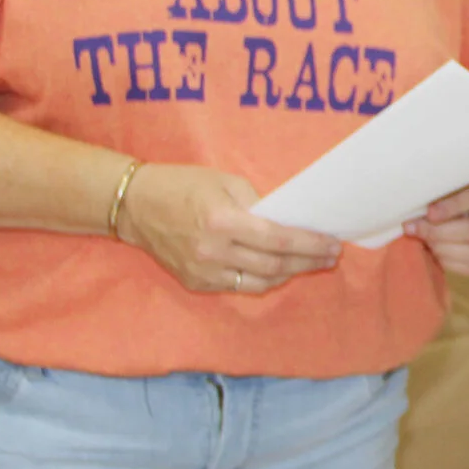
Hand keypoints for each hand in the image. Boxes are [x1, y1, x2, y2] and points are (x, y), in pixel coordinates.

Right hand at [114, 163, 341, 297]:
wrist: (135, 206)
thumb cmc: (183, 185)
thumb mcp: (225, 182)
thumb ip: (259, 204)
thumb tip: (290, 222)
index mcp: (223, 221)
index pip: (279, 240)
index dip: (311, 244)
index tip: (334, 244)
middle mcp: (214, 252)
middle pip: (275, 266)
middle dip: (309, 262)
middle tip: (331, 256)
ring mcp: (203, 272)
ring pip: (260, 283)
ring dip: (290, 275)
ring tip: (310, 264)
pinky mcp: (196, 283)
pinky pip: (239, 286)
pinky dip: (263, 280)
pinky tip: (279, 270)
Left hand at [405, 172, 468, 276]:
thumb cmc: (459, 186)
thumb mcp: (455, 179)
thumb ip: (442, 187)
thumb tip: (414, 204)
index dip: (454, 206)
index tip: (430, 212)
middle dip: (442, 232)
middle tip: (416, 229)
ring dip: (445, 249)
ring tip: (426, 242)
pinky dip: (453, 263)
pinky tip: (437, 254)